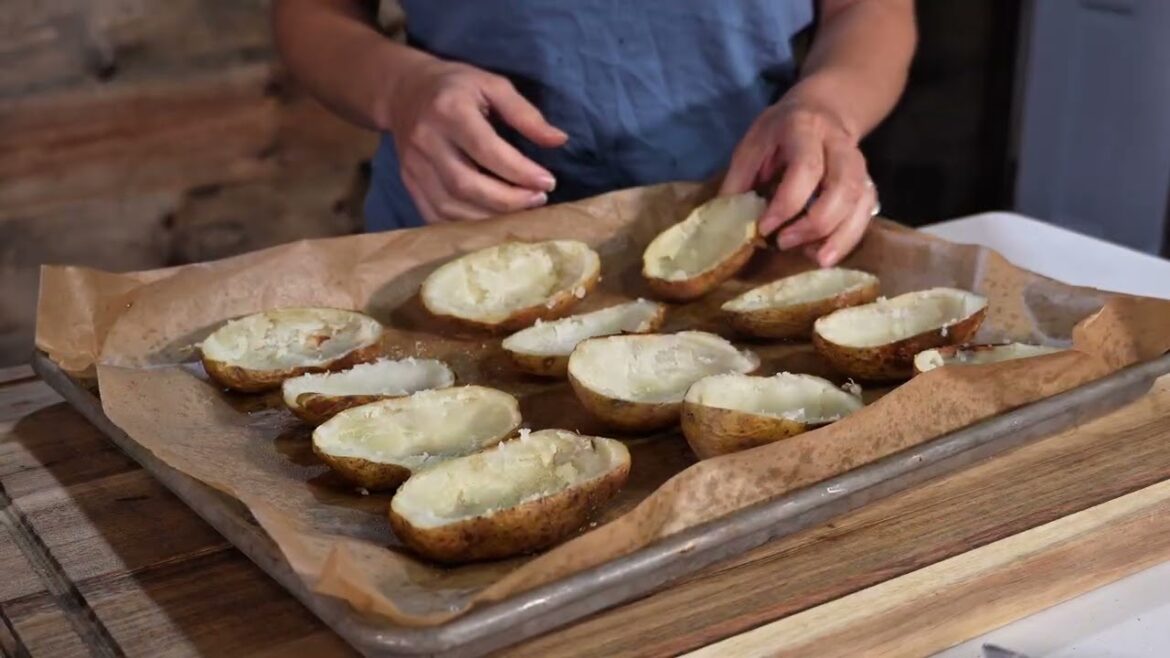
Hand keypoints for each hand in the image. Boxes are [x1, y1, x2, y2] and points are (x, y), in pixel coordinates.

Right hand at [385, 58, 567, 222]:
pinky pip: (436, 216)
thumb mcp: (492, 85)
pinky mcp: (408, 183)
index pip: (487, 150)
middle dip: (508, 200)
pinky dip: (466, 225)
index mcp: (449, 111)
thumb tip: (558, 140)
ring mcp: (413, 166)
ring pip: (451, 207)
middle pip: (467, 185)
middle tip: (538, 200)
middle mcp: (427, 140)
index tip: (548, 182)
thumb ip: (525, 113)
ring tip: (520, 210)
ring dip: (490, 217)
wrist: (402, 91)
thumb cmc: (455, 87)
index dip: (520, 171)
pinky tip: (491, 221)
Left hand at [721, 101, 878, 266]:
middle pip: (843, 188)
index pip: (806, 168)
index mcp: (805, 130)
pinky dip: (849, 237)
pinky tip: (825, 253)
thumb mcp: (752, 145)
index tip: (765, 228)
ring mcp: (859, 164)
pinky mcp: (867, 182)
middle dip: (815, 223)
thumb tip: (727, 224)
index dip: (787, 203)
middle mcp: (839, 146)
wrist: (822, 109)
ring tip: (814, 259)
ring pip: (861, 202)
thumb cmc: (779, 132)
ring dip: (839, 236)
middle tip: (784, 243)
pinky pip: (867, 212)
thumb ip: (739, 181)